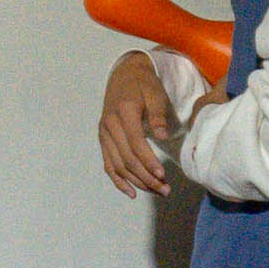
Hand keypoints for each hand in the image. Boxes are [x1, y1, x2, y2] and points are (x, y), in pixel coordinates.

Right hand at [96, 49, 178, 200]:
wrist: (124, 75)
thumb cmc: (144, 84)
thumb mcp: (155, 93)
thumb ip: (157, 114)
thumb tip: (162, 136)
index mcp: (123, 112)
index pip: (135, 143)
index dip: (149, 161)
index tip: (162, 175)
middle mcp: (109, 125)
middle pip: (126, 158)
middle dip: (146, 177)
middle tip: (165, 189)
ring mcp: (104, 134)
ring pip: (118, 165)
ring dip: (136, 181)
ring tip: (156, 191)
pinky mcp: (103, 140)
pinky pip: (108, 164)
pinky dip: (118, 180)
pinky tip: (131, 192)